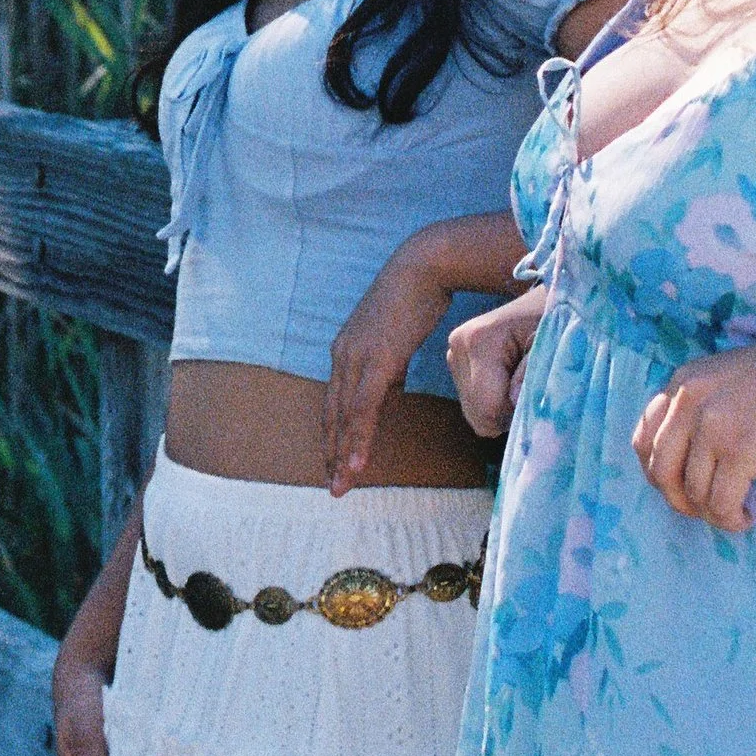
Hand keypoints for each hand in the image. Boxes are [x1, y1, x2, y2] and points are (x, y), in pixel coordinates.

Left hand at [325, 244, 452, 493]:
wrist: (423, 268)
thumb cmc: (414, 299)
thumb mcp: (394, 339)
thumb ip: (386, 364)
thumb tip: (389, 386)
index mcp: (345, 352)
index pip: (334, 403)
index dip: (334, 435)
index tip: (335, 464)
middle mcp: (343, 356)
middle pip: (332, 415)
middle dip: (332, 454)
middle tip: (334, 487)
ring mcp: (356, 357)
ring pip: (344, 416)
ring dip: (343, 453)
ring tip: (343, 484)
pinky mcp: (375, 358)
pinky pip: (363, 406)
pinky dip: (359, 436)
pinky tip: (359, 461)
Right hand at [447, 287, 546, 437]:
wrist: (546, 301)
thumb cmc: (557, 320)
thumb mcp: (554, 346)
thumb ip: (534, 374)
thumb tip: (514, 402)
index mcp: (479, 340)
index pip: (486, 406)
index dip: (513, 417)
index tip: (537, 402)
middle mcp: (458, 345)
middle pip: (475, 412)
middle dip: (506, 414)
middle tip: (531, 393)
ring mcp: (453, 352)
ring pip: (472, 410)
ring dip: (499, 408)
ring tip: (521, 383)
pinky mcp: (455, 359)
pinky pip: (471, 400)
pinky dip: (492, 401)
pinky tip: (509, 382)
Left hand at [631, 319, 755, 530]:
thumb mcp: (727, 376)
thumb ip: (700, 406)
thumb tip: (688, 460)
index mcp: (681, 382)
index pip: (643, 439)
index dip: (656, 472)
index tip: (678, 487)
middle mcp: (688, 402)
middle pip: (660, 470)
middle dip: (677, 500)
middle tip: (702, 510)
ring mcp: (713, 427)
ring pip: (692, 492)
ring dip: (710, 513)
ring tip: (733, 514)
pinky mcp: (741, 451)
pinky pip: (721, 502)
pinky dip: (730, 519)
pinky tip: (746, 518)